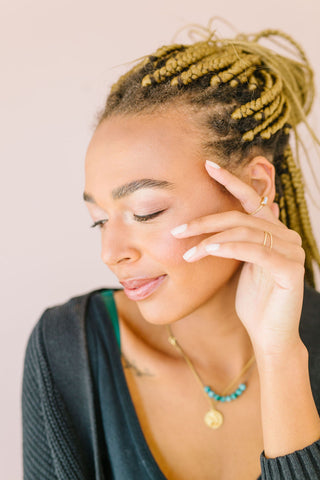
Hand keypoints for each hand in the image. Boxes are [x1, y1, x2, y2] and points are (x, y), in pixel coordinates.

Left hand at [170, 160, 305, 357]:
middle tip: (178, 230)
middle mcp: (286, 235)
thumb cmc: (252, 301)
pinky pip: (255, 250)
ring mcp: (291, 250)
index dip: (231, 180)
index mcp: (273, 231)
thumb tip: (211, 225)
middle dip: (206, 221)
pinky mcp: (290, 268)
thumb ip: (233, 242)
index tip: (207, 166)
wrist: (270, 335)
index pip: (251, 199)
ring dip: (211, 239)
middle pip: (241, 217)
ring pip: (245, 231)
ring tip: (187, 251)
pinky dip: (230, 248)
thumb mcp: (238, 265)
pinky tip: (209, 251)